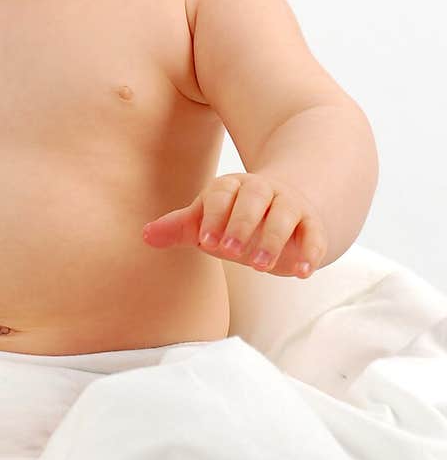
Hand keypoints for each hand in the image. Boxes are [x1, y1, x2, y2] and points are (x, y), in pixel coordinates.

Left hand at [141, 172, 326, 278]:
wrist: (283, 208)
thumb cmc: (235, 219)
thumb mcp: (207, 223)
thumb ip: (180, 228)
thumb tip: (146, 235)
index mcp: (232, 187)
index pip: (222, 194)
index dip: (214, 216)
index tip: (207, 242)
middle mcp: (262, 190)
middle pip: (254, 198)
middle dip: (242, 224)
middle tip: (231, 253)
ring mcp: (290, 204)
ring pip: (285, 214)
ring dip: (273, 239)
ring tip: (260, 267)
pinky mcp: (312, 223)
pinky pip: (314, 233)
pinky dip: (311, 252)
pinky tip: (302, 273)